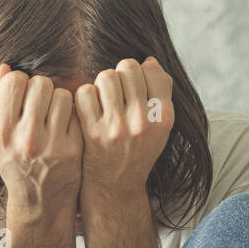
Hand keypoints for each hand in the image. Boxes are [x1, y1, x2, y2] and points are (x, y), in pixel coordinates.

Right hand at [0, 64, 81, 211]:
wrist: (39, 200)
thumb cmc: (14, 162)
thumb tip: (5, 68)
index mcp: (1, 132)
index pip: (14, 81)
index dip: (20, 81)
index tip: (22, 94)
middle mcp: (25, 138)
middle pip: (40, 83)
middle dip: (41, 89)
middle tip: (40, 103)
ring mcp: (51, 145)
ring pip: (62, 95)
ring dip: (59, 100)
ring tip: (53, 114)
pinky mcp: (73, 149)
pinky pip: (77, 113)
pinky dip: (72, 115)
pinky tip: (65, 127)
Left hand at [75, 57, 173, 196]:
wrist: (115, 186)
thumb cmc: (138, 149)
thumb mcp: (160, 126)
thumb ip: (161, 92)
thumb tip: (150, 61)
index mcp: (163, 117)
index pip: (150, 69)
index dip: (138, 71)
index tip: (133, 85)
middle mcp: (143, 121)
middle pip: (127, 68)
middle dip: (119, 75)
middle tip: (116, 92)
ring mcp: (117, 127)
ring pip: (105, 77)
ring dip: (101, 84)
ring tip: (103, 99)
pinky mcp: (92, 132)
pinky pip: (85, 93)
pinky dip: (84, 97)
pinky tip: (89, 109)